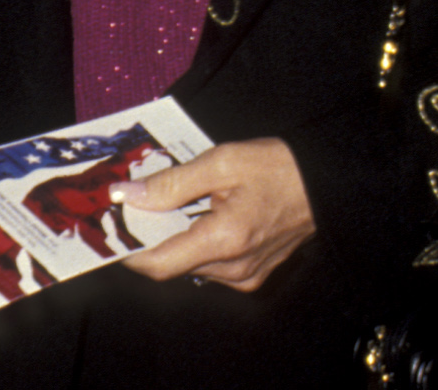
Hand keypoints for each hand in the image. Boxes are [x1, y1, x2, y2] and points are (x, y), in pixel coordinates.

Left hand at [115, 136, 312, 290]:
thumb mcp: (222, 161)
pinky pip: (210, 265)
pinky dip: (196, 242)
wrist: (326, 184)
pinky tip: (200, 214)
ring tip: (171, 204)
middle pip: (172, 264)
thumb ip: (172, 182)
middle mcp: (234, 269)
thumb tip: (129, 195)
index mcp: (225, 241)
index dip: (128, 251)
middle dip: (151, 237)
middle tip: (135, 206)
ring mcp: (245, 276)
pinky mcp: (252, 275)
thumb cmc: (279, 168)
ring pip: (190, 265)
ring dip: (174, 238)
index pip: (159, 264)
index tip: (110, 231)